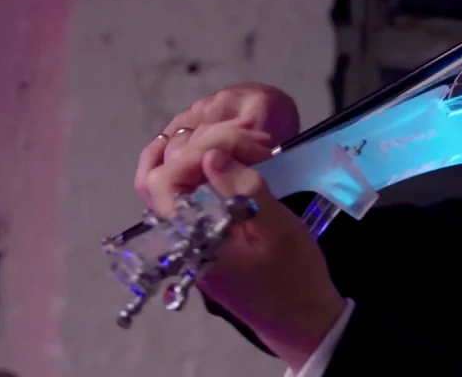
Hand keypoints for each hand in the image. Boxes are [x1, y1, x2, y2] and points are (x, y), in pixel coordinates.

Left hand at [135, 88, 342, 371]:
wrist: (303, 319)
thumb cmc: (294, 276)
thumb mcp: (277, 229)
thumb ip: (244, 189)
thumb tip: (211, 155)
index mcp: (191, 238)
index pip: (166, 181)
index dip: (200, 150)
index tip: (246, 145)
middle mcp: (179, 238)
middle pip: (159, 178)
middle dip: (199, 145)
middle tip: (249, 142)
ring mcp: (188, 237)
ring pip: (169, 185)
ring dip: (196, 154)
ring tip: (238, 141)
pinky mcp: (203, 235)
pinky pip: (188, 195)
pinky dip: (203, 170)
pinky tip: (233, 159)